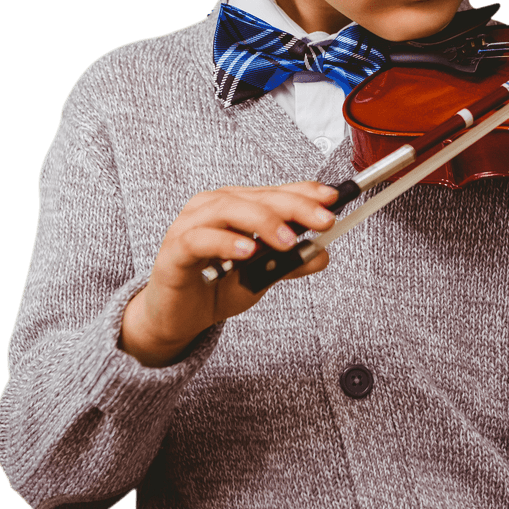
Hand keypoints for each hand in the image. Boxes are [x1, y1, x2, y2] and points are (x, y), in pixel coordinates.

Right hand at [119, 181, 338, 366]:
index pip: (276, 191)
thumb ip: (290, 264)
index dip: (305, 192)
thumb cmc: (216, 286)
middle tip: (323, 221)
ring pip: (228, 209)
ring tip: (288, 240)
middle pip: (258, 197)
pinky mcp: (174, 250)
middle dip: (295, 207)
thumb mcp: (262, 277)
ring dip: (263, 222)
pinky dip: (226, 242)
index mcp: (238, 206)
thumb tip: (322, 253)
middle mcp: (214, 207)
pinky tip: (247, 250)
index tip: (334, 198)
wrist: (178, 317)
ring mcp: (191, 226)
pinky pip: (199, 239)